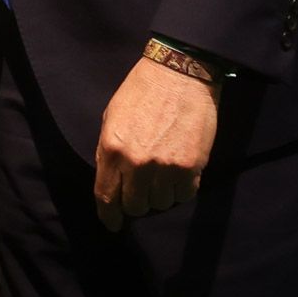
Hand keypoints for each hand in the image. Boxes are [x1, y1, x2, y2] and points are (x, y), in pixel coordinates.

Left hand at [93, 55, 219, 231]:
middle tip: (143, 191)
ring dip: (161, 194)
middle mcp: (137, 162)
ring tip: (163, 175)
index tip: (113, 224)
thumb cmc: (143, 90)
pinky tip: (179, 173)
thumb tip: (110, 180)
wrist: (180, 72)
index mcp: (113, 148)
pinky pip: (184, 195)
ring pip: (161, 203)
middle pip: (135, 206)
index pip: (106, 195)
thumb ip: (108, 150)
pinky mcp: (190, 166)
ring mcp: (165, 166)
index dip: (109, 216)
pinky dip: (181, 189)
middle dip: (137, 203)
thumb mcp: (112, 116)